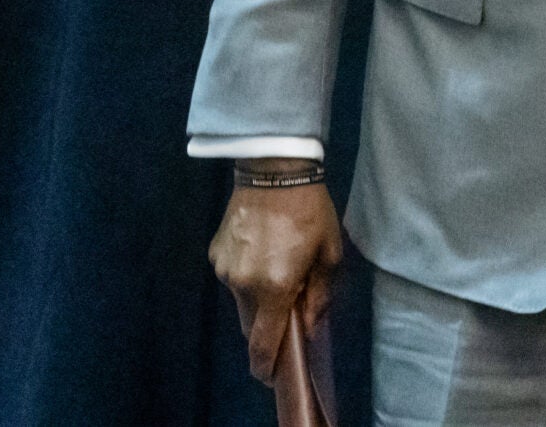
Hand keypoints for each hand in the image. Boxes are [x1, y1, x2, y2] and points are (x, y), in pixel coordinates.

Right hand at [207, 163, 345, 383]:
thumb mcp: (329, 253)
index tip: (270, 376)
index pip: (263, 343)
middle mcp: (243, 284)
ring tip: (278, 266)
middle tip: (287, 308)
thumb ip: (319, 295)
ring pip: (242, 300)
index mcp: (274, 288)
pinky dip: (247, 274)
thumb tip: (308, 324)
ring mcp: (225, 269)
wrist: (274, 170)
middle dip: (267, 325)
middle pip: (251, 325)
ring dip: (258, 296)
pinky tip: (262, 250)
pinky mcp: (216, 253)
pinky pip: (233, 276)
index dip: (265, 366)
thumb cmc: (310, 210)